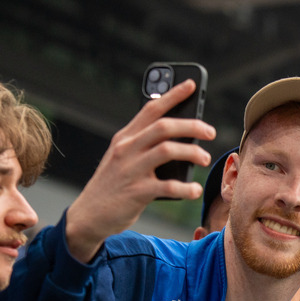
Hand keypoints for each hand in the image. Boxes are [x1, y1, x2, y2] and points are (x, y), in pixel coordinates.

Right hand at [65, 78, 215, 261]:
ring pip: (167, 151)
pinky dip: (186, 188)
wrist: (88, 215)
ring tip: (205, 159)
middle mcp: (127, 149)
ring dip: (192, 153)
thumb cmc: (113, 184)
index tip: (192, 85)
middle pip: (164, 127)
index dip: (173, 95)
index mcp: (125, 137)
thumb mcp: (123, 158)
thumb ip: (145, 145)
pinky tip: (195, 190)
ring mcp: (131, 170)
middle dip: (192, 126)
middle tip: (210, 133)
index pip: (151, 109)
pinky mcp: (136, 192)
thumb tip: (182, 137)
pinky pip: (168, 186)